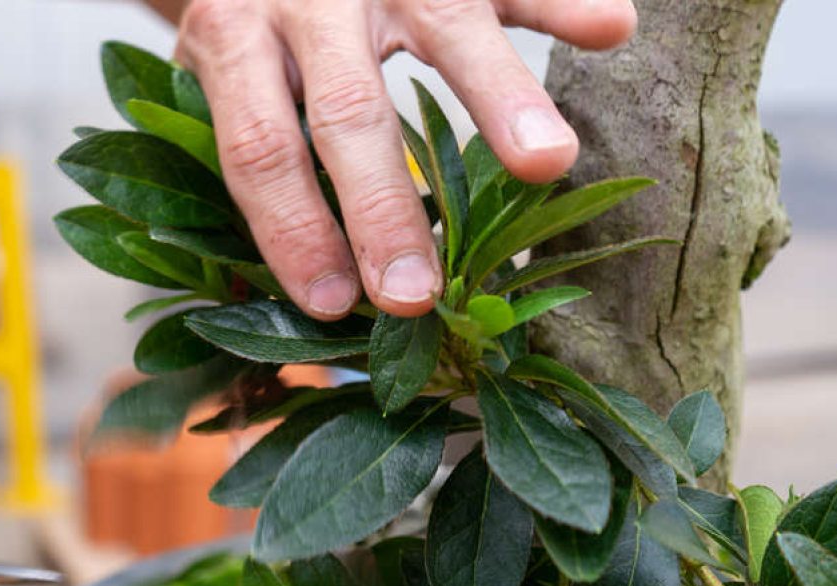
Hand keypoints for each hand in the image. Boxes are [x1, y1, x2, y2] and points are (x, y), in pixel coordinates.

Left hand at [169, 0, 636, 319]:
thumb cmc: (254, 34)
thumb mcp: (223, 81)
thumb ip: (255, 163)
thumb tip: (287, 298)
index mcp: (236, 40)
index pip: (262, 147)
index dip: (293, 230)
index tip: (334, 304)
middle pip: (349, 108)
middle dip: (383, 208)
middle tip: (416, 290)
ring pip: (447, 25)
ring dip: (502, 94)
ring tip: (550, 162)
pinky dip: (566, 0)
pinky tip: (613, 26)